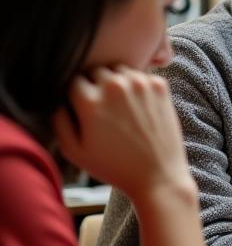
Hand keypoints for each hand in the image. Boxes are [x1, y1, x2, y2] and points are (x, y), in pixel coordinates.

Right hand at [53, 67, 191, 204]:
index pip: (72, 80)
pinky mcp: (160, 86)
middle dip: (94, 85)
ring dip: (116, 81)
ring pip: (118, 69)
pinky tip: (139, 106)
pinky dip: (137, 86)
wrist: (158, 176)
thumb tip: (56, 100)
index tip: (81, 106)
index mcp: (90, 101)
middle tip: (102, 108)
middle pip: (95, 71)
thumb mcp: (74, 151)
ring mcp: (140, 83)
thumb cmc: (113, 167)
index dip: (74, 93)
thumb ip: (59, 121)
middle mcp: (114, 87)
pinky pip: (141, 75)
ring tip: (120, 106)